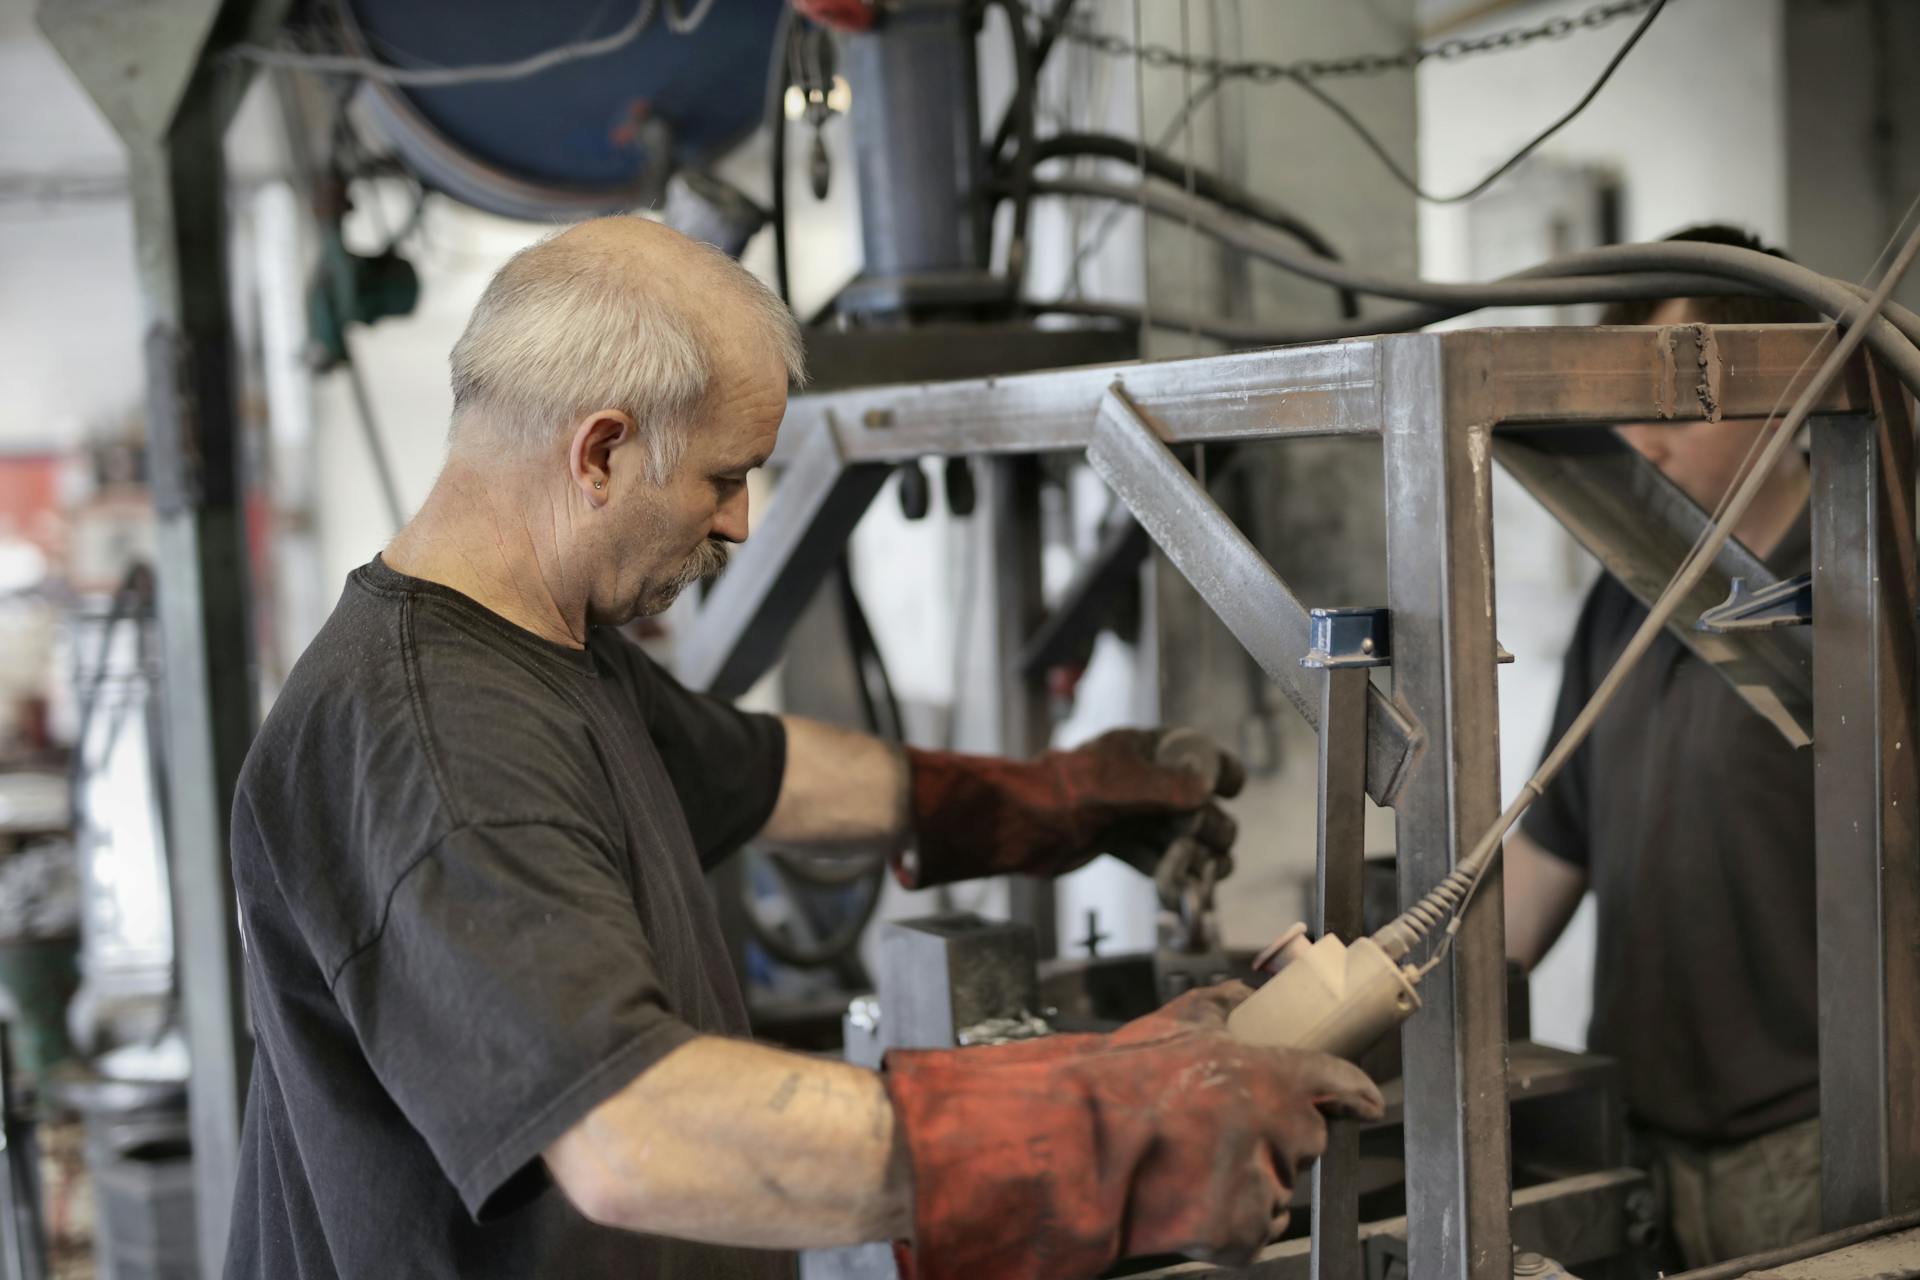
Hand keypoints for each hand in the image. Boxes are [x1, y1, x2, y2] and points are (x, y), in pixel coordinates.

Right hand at [884, 981, 1383, 1279]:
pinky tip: (1194, 1197)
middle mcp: (1271, 1128)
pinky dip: (1233, 1219)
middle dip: (1279, 1135)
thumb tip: (1240, 994)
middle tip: (1229, 1130)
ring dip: (1255, 1179)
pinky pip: (1255, 1226)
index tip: (1365, 1099)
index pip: (1335, 1080)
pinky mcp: (1241, 1232)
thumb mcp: (1168, 1026)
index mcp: (1264, 1074)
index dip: (1354, 1091)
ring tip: (1198, 1165)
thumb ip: (1215, 1005)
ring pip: (1282, 1187)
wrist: (1072, 1152)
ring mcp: (1258, 1184)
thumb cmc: (1112, 1088)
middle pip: (1307, 1138)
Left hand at [895, 727, 1244, 889]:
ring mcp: (1131, 812)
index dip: (1217, 770)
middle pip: (1195, 803)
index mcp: (1144, 749)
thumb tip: (1205, 793)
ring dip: (1199, 854)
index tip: (1229, 789)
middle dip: (1210, 825)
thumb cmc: (1069, 790)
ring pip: (1179, 835)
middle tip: (1213, 844)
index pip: (1196, 753)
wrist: (1022, 823)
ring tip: (1212, 873)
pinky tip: (1186, 889)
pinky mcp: (1118, 843)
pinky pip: (1155, 857)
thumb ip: (1168, 787)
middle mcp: (1143, 779)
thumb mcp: (1124, 782)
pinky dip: (1171, 873)